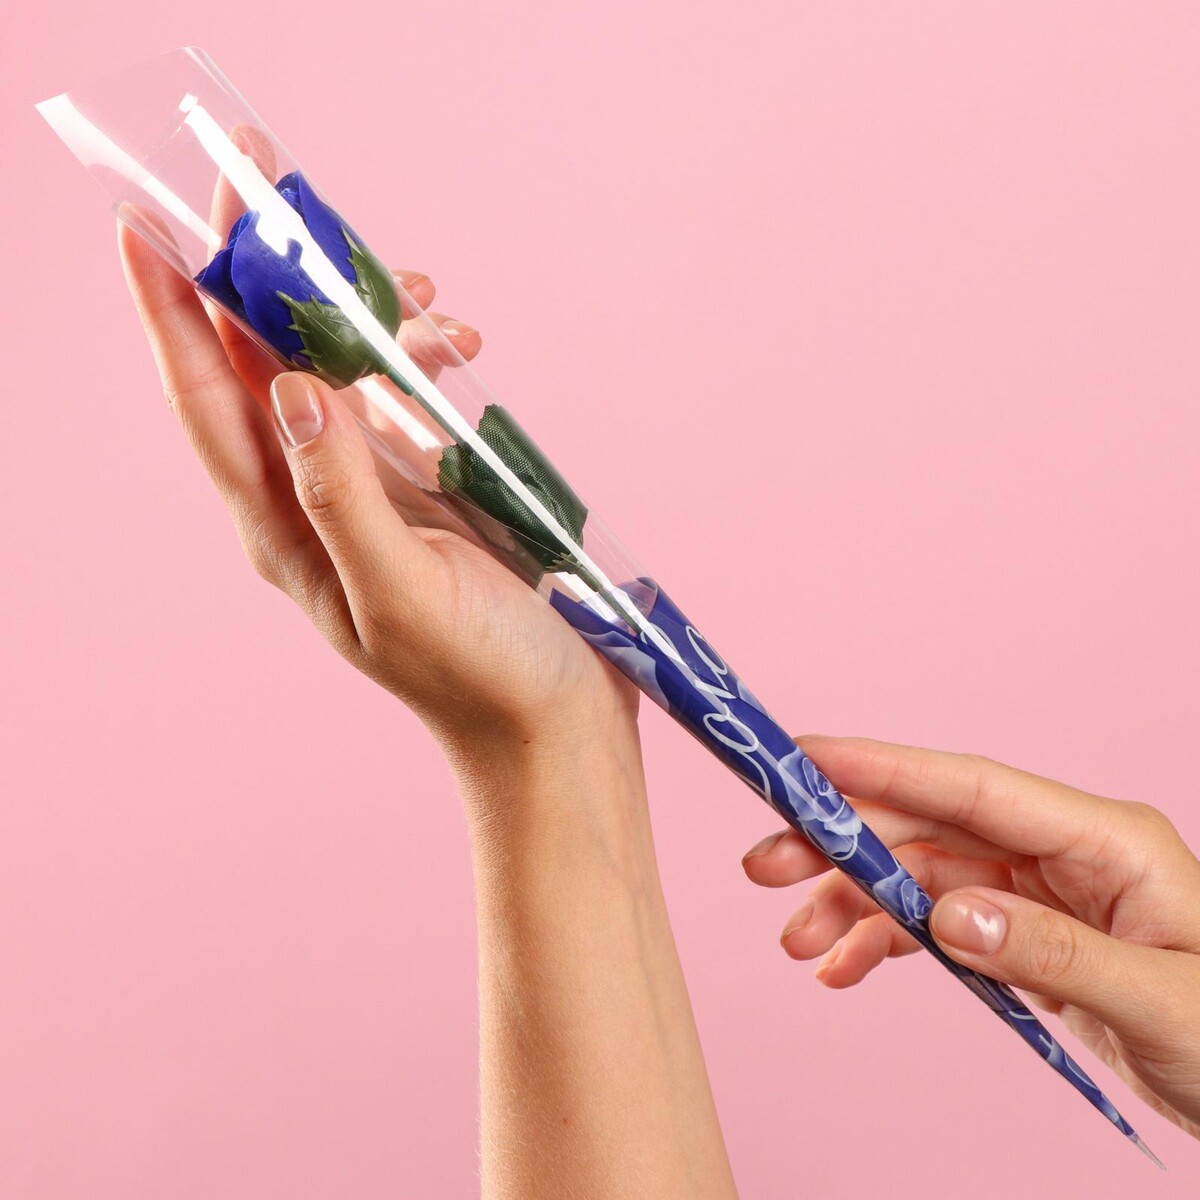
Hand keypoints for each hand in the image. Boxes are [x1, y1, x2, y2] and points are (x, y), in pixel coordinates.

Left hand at [118, 210, 635, 769]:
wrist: (551, 727)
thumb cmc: (484, 677)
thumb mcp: (405, 591)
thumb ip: (343, 496)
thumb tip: (292, 387)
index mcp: (285, 529)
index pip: (207, 402)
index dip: (170, 311)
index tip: (141, 221)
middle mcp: (310, 501)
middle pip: (259, 366)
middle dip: (260, 272)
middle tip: (271, 182)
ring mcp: (366, 491)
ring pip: (332, 370)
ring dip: (358, 311)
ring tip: (415, 288)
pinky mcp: (421, 489)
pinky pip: (395, 397)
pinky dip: (416, 357)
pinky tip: (457, 348)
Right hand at [741, 736, 1199, 1138]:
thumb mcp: (1160, 1002)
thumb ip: (1052, 955)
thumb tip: (945, 917)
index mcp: (1104, 840)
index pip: (971, 786)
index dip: (883, 767)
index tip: (805, 759)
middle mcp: (1062, 853)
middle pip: (929, 829)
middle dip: (844, 845)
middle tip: (765, 866)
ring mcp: (1042, 895)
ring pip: (923, 879)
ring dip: (854, 904)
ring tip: (797, 942)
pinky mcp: (1028, 940)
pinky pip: (941, 928)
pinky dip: (887, 945)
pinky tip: (843, 968)